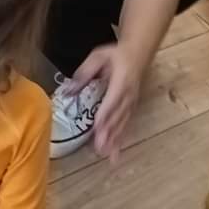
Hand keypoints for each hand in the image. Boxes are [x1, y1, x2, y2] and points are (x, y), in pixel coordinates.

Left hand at [66, 44, 141, 162]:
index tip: (97, 129)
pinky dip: (121, 138)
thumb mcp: (98, 57)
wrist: (140, 51)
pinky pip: (126, 124)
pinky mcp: (132, 107)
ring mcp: (132, 102)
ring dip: (116, 140)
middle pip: (118, 116)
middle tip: (101, 150)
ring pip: (123, 123)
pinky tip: (116, 151)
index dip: (104, 116)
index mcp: (121, 82)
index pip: (111, 101)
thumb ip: (84, 73)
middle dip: (109, 134)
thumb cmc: (117, 54)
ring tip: (109, 156)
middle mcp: (128, 95)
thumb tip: (68, 90)